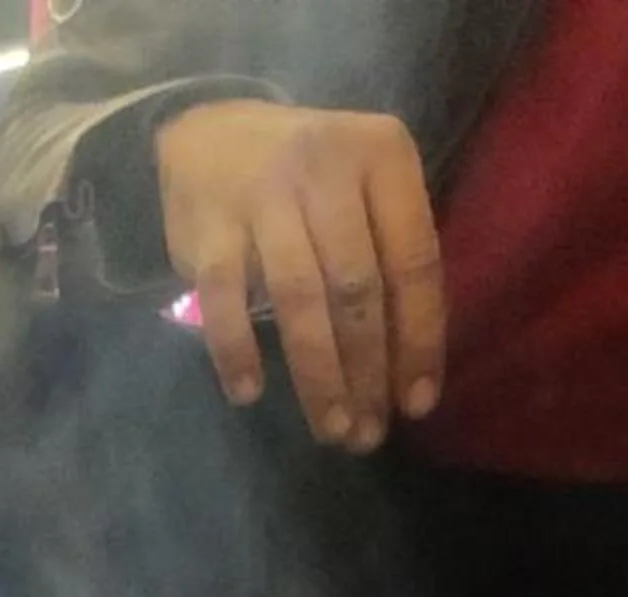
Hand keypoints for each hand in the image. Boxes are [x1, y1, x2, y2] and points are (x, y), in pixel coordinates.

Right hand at [156, 101, 444, 449]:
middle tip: (367, 434)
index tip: (416, 404)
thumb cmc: (305, 179)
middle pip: (357, 289)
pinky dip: (237, 350)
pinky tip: (249, 394)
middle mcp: (326, 167)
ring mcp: (264, 195)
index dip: (419, 339)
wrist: (208, 132)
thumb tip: (411, 360)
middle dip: (367, 371)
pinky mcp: (210, 226)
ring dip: (318, 374)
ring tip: (329, 429)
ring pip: (300, 299)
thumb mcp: (362, 189)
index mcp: (382, 154)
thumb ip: (390, 252)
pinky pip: (225, 300)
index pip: (413, 261)